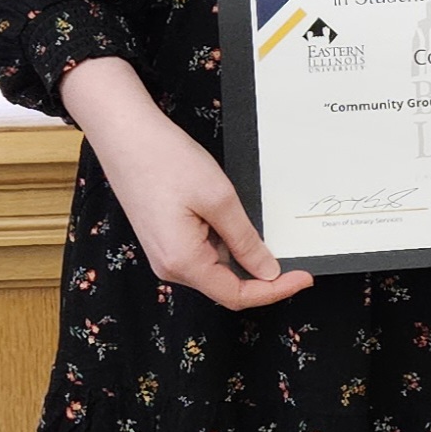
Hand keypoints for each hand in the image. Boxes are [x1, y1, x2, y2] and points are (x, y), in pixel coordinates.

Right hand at [58, 55, 312, 309]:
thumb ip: (245, 241)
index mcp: (183, 263)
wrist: (125, 136)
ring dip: (244, 258)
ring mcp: (165, 253)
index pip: (237, 295)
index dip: (274, 291)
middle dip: (262, 277)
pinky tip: (239, 224)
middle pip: (226, 286)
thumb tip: (268, 271)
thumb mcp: (219, 200)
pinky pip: (203, 252)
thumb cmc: (167, 161)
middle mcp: (170, 267)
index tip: (304, 278)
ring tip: (268, 234)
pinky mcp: (165, 238)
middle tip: (296, 260)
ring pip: (216, 269)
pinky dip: (227, 244)